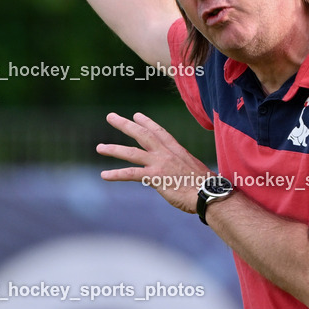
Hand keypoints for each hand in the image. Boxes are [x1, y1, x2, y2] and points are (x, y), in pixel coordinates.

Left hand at [96, 112, 212, 212]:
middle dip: (125, 124)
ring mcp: (159, 163)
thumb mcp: (193, 170)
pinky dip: (116, 174)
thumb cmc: (205, 185)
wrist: (209, 193)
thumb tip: (176, 175)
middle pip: (142, 134)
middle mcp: (166, 153)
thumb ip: (180, 168)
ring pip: (132, 153)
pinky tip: (105, 175)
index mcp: (176, 150)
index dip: (147, 122)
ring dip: (114, 149)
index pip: (159, 131)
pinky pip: (131, 174)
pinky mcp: (155, 177)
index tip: (136, 115)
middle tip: (110, 116)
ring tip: (100, 147)